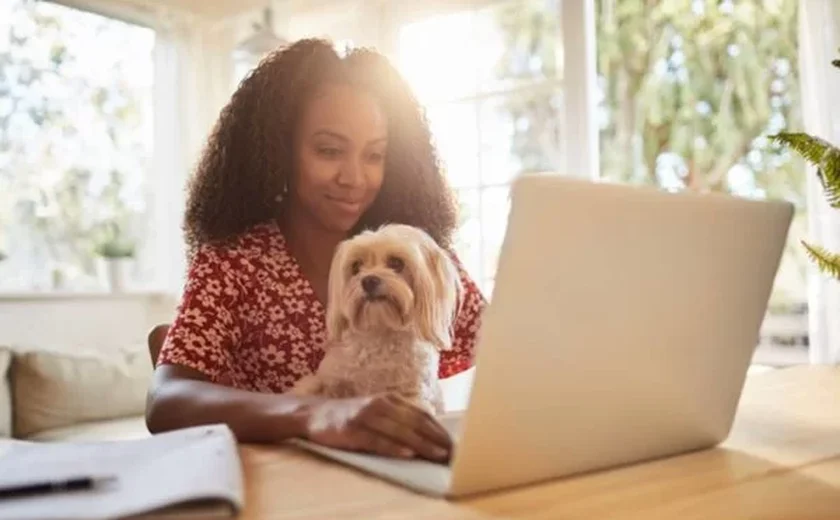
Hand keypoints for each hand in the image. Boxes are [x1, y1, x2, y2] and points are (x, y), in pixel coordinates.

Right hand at [303, 393, 451, 461]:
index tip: (455, 444)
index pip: (422, 414)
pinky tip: (407, 454)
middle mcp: (381, 404)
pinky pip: (377, 440)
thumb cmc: (352, 418)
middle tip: (453, 453)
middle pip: (415, 422)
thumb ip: (399, 420)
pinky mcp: (353, 429)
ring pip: (400, 431)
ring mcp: (366, 416)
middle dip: (436, 439)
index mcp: (390, 400)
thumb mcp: (377, 413)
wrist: (315, 415)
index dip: (439, 430)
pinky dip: (393, 447)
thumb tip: (428, 437)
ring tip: (438, 455)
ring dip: (422, 444)